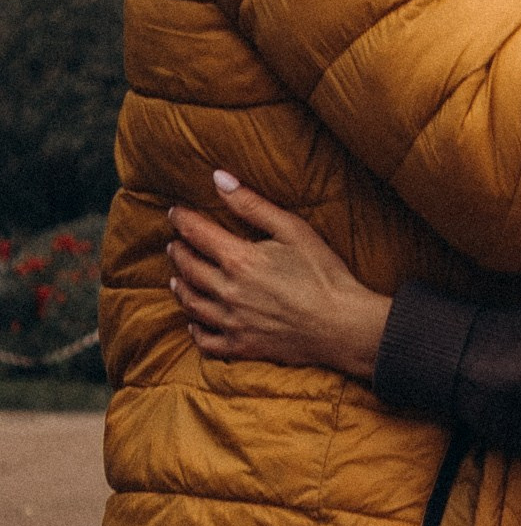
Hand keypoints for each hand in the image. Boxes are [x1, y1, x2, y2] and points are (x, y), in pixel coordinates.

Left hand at [167, 174, 390, 381]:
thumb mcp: (292, 229)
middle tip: (174, 244)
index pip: (198, 234)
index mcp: (239, 260)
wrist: (341, 324)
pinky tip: (193, 322)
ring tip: (176, 278)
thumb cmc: (323, 273)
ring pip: (191, 304)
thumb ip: (252, 204)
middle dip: (178, 252)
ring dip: (180, 288)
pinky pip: (206, 340)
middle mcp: (227, 292)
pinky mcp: (241, 346)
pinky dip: (195, 330)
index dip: (183, 220)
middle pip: (189, 269)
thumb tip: (219, 179)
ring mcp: (232, 322)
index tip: (175, 212)